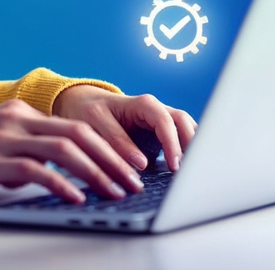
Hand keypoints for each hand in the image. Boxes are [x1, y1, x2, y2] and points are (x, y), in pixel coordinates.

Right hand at [0, 99, 144, 203]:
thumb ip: (22, 155)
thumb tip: (50, 176)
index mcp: (18, 113)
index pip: (76, 126)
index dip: (108, 146)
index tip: (129, 166)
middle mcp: (14, 119)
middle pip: (78, 133)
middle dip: (112, 158)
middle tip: (134, 180)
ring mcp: (1, 138)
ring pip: (63, 149)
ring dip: (96, 172)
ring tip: (115, 191)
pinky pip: (35, 170)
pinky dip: (61, 183)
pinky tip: (77, 197)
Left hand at [52, 85, 197, 171]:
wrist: (83, 102)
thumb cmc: (88, 110)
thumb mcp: (95, 122)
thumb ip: (117, 141)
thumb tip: (142, 163)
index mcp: (142, 104)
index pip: (165, 122)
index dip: (172, 143)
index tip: (174, 166)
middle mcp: (156, 109)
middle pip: (183, 122)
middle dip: (190, 144)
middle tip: (189, 171)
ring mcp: (160, 120)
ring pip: (185, 128)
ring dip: (191, 147)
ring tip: (192, 171)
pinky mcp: (159, 132)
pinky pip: (179, 137)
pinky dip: (185, 149)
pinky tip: (184, 168)